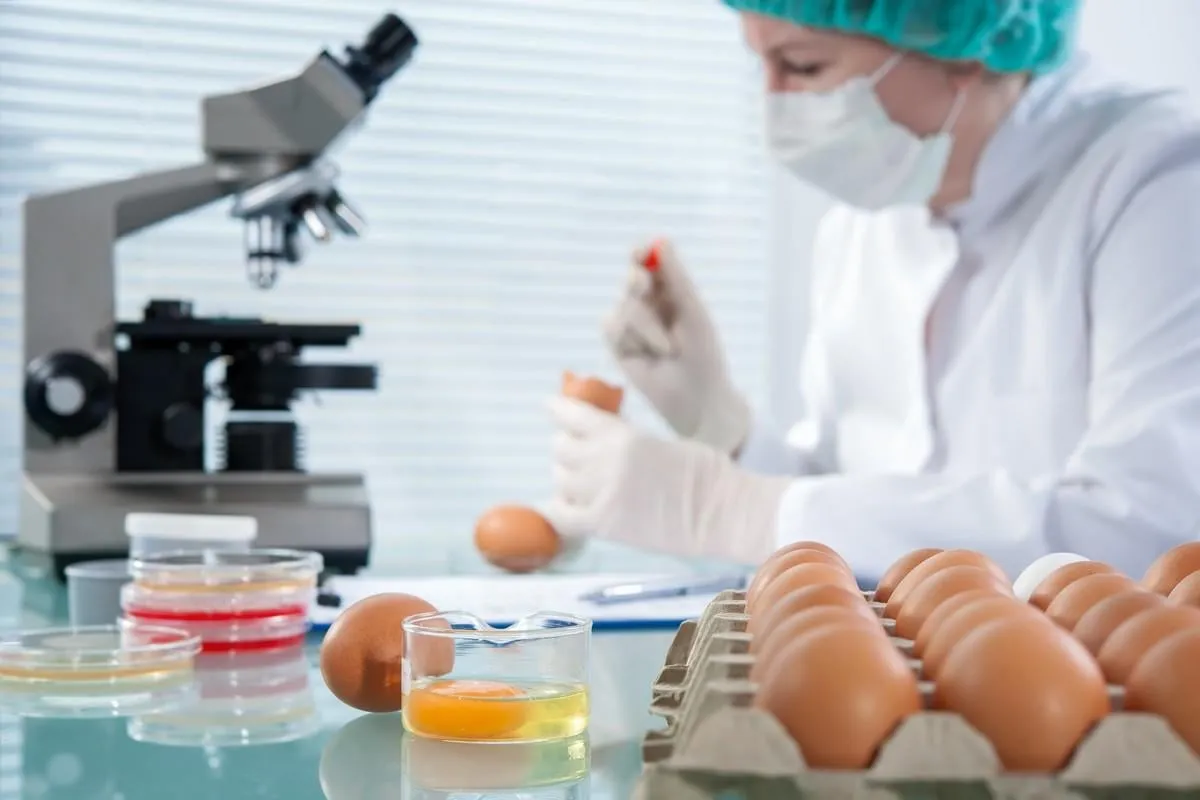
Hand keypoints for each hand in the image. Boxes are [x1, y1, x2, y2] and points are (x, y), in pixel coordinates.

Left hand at [541, 396, 791, 564]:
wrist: (722, 511)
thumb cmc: (704, 472)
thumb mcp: (659, 440)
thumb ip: (625, 439)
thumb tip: (603, 437)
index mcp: (622, 434)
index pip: (573, 416)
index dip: (558, 410)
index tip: (551, 406)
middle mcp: (605, 461)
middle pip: (561, 448)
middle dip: (566, 448)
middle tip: (576, 455)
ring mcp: (601, 494)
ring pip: (560, 480)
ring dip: (565, 479)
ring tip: (578, 484)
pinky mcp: (604, 524)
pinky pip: (562, 516)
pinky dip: (560, 511)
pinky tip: (568, 509)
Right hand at [603, 240, 750, 454]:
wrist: (695, 400)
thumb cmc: (704, 355)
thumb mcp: (694, 313)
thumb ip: (677, 279)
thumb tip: (661, 240)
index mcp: (672, 290)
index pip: (651, 261)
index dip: (642, 253)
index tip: (640, 252)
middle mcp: (650, 303)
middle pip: (632, 278)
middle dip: (638, 283)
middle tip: (644, 287)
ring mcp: (631, 324)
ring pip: (624, 306)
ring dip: (647, 328)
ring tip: (667, 349)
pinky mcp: (618, 344)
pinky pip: (611, 327)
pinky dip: (631, 340)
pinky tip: (645, 355)